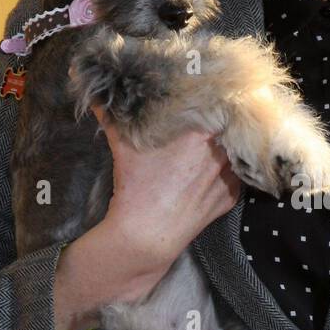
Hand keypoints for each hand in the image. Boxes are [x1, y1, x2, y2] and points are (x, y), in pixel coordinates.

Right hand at [91, 103, 241, 273]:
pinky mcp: (230, 198)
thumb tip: (97, 95)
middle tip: (201, 124)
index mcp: (201, 134)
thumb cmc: (136, 188)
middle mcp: (222, 154)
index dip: (210, 101)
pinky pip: (232, 177)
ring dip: (222, 149)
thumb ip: (113, 115)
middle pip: (226, 128)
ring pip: (231, 153)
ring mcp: (229, 178)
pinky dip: (221, 174)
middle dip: (215, 124)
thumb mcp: (122, 146)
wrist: (147, 234)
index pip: (217, 106)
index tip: (202, 98)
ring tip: (204, 150)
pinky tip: (204, 175)